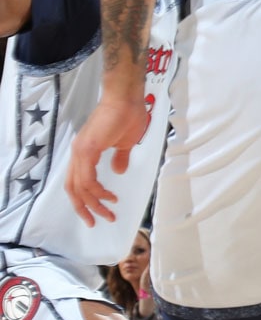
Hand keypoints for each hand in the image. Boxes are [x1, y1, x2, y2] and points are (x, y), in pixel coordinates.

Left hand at [66, 94, 151, 225]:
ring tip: (109, 212)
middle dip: (84, 208)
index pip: (76, 181)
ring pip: (79, 186)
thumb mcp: (125, 143)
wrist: (126, 97)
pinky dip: (97, 191)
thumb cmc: (128, 115)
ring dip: (93, 203)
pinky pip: (87, 178)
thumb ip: (120, 157)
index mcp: (84, 151)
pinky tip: (109, 197)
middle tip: (96, 222)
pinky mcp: (88, 148)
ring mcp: (81, 150)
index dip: (85, 199)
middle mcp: (78, 152)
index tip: (99, 212)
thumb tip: (119, 170)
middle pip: (72, 188)